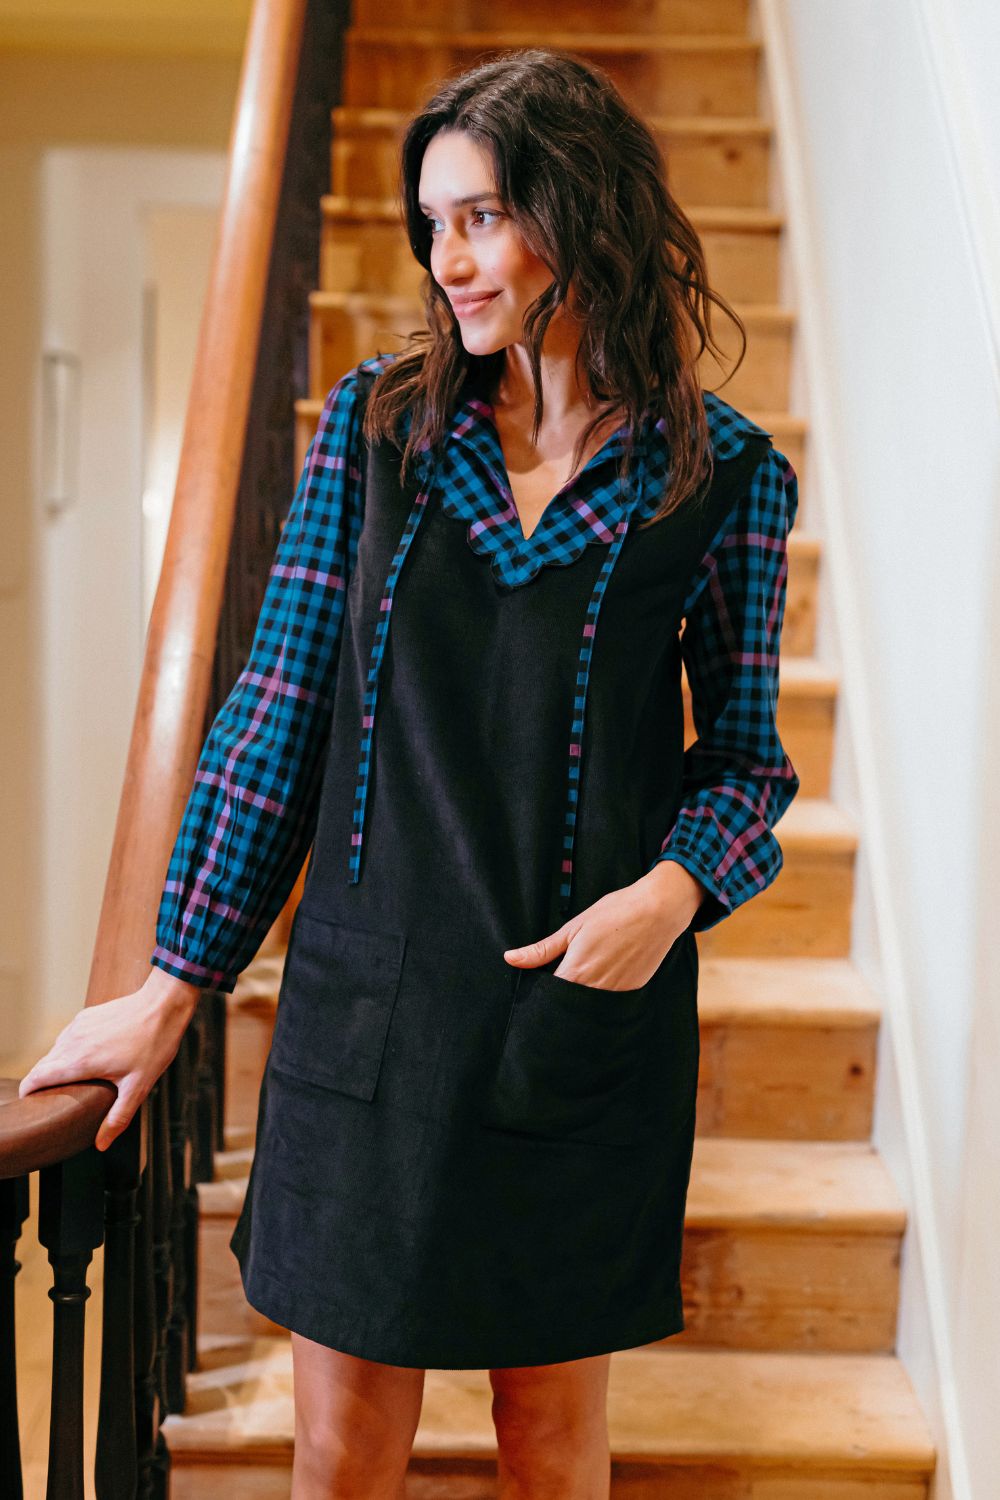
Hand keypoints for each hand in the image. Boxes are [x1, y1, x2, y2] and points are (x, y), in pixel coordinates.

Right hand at [18, 968, 202, 1150]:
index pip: (36, 1077)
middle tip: (54, 1098)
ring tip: (71, 1081)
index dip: (28, 1092)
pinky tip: (87, 1057)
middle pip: (43, 1065)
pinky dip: (69, 1049)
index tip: (31, 1103)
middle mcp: (72, 1042)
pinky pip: (68, 1037)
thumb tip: (102, 1144)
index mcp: (80, 1061)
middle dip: (42, 1082)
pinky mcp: (85, 1016)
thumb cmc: (153, 1045)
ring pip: (55, 1050)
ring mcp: (77, 1026)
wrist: (162, 1004)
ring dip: (57, 1065)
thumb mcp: (138, 1087)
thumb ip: (118, 1117)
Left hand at [503, 860, 706, 990]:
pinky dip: (602, 994)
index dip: (542, 996)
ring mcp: (616, 993)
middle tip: (563, 982)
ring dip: (583, 997)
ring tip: (586, 976)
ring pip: (590, 1006)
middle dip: (562, 999)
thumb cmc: (615, 913)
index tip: (539, 989)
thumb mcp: (573, 927)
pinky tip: (605, 976)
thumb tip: (511, 958)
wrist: (658, 910)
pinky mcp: (632, 991)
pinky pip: (610, 1001)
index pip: (549, 998)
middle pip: (569, 1005)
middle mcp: (595, 989)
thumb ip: (542, 949)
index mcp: (576, 973)